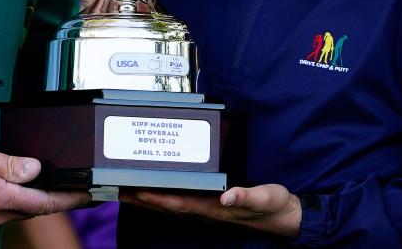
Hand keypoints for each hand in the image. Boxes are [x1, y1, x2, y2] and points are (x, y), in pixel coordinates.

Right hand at [0, 140, 89, 229]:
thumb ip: (10, 163)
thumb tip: (35, 168)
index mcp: (0, 197)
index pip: (46, 202)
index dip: (71, 200)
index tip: (90, 196)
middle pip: (35, 209)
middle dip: (58, 200)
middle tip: (77, 190)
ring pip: (19, 211)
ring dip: (37, 201)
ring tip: (52, 188)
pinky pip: (3, 212)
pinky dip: (17, 202)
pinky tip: (18, 192)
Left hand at [120, 183, 301, 237]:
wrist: (284, 216)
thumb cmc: (274, 206)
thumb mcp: (265, 197)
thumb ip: (247, 195)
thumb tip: (227, 195)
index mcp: (215, 208)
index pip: (180, 203)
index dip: (158, 198)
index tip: (137, 190)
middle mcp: (206, 210)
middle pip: (167, 204)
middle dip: (142, 198)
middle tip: (117, 188)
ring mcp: (206, 208)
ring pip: (170, 203)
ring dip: (147, 197)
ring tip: (124, 187)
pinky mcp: (209, 203)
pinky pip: (180, 198)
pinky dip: (162, 193)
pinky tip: (151, 187)